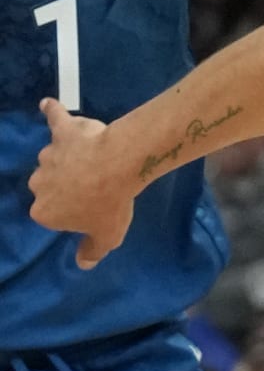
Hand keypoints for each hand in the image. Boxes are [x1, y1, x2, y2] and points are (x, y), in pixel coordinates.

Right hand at [28, 104, 134, 268]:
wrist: (119, 165)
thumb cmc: (110, 205)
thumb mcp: (106, 236)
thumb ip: (92, 251)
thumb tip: (83, 264)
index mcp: (44, 210)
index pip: (51, 214)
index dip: (70, 212)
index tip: (88, 210)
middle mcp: (38, 182)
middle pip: (49, 185)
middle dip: (67, 186)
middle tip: (94, 187)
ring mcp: (48, 154)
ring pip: (56, 157)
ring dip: (71, 158)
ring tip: (97, 161)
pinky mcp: (62, 131)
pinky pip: (54, 117)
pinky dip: (52, 111)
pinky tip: (48, 106)